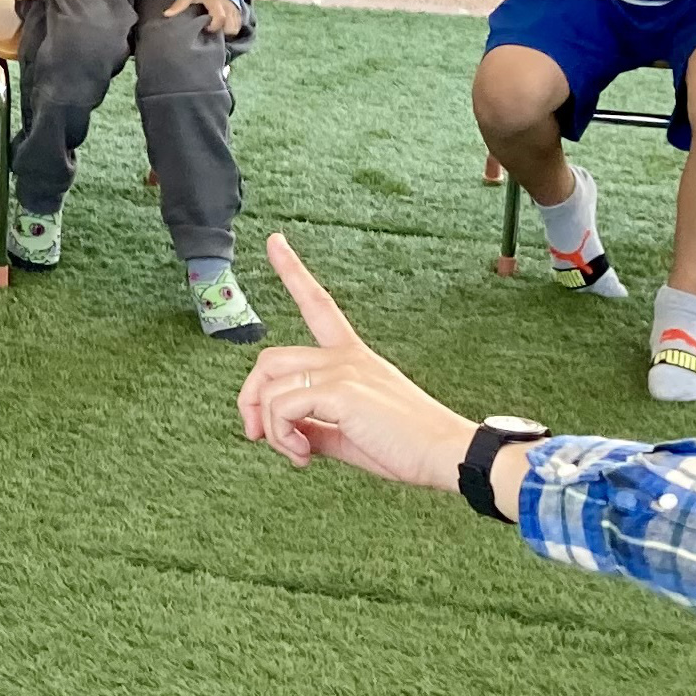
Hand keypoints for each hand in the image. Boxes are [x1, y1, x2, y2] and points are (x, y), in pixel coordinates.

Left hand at [165, 0, 245, 40]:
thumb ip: (179, 5)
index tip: (206, 28)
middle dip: (224, 31)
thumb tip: (166, 14)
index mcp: (215, 2)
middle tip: (213, 31)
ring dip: (229, 29)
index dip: (214, 27)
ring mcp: (234, 5)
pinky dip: (234, 24)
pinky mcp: (236, 5)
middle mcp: (227, 4)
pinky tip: (225, 26)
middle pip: (232, 25)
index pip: (220, 18)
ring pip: (237, 23)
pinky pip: (239, 19)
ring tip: (218, 29)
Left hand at [232, 235, 476, 494]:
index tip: (274, 240)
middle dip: (250, 398)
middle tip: (258, 435)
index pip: (318, 304)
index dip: (292, 271)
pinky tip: (304, 454)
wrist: (445, 454)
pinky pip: (282, 406)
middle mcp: (345, 356)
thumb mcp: (347, 433)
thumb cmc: (404, 446)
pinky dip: (282, 436)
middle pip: (270, 357)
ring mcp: (343, 368)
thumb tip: (277, 431)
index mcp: (352, 357)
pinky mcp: (341, 389)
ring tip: (296, 453)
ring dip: (270, 427)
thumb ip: (312, 424)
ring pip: (270, 385)